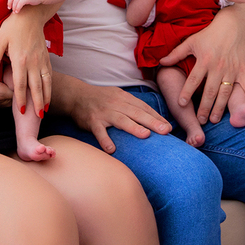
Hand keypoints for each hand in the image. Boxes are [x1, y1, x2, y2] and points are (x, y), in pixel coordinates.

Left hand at [0, 5, 52, 117]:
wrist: (30, 15)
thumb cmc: (12, 27)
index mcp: (20, 59)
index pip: (20, 84)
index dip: (21, 99)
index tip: (21, 111)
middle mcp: (33, 62)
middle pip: (36, 87)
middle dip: (37, 103)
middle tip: (38, 118)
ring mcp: (41, 60)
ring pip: (46, 82)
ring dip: (46, 97)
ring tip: (45, 110)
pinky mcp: (46, 57)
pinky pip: (49, 74)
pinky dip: (50, 86)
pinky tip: (49, 94)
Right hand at [56, 74, 170, 153]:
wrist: (76, 95)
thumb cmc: (101, 99)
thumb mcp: (118, 97)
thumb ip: (133, 106)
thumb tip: (152, 119)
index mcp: (124, 98)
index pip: (143, 107)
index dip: (156, 117)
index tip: (169, 127)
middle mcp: (116, 104)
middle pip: (136, 112)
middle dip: (152, 121)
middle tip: (165, 130)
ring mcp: (104, 112)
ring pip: (120, 119)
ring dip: (133, 127)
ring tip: (146, 135)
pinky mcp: (91, 121)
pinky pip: (99, 131)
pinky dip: (104, 140)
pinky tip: (111, 149)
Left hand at [157, 3, 244, 123]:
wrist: (232, 25)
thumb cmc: (210, 34)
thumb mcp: (191, 42)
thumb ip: (176, 54)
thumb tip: (161, 62)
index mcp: (204, 60)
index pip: (193, 80)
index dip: (186, 93)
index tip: (181, 104)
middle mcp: (218, 67)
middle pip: (210, 91)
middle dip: (204, 108)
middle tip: (200, 121)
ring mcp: (232, 69)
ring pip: (225, 93)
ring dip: (220, 108)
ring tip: (215, 120)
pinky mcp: (244, 70)